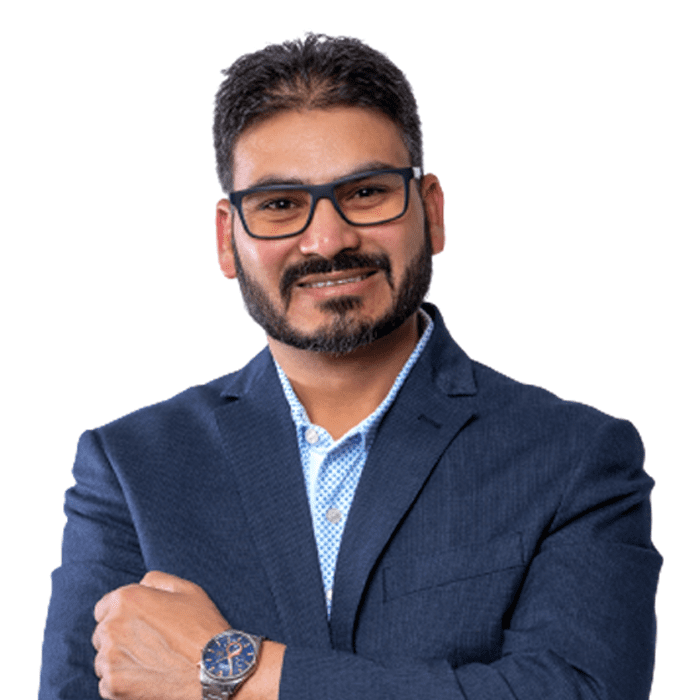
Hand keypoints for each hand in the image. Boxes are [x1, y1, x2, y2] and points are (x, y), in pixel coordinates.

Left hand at [93, 571, 228, 699]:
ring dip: (120, 660)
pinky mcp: (112, 685)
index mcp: (127, 599)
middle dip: (119, 638)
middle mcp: (112, 626)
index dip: (121, 615)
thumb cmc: (202, 628)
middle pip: (102, 634)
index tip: (136, 625)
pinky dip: (124, 682)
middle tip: (148, 644)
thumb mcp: (187, 589)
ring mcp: (110, 658)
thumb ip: (156, 580)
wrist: (213, 671)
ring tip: (151, 661)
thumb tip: (141, 584)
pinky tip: (148, 677)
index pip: (103, 607)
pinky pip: (108, 683)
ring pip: (103, 659)